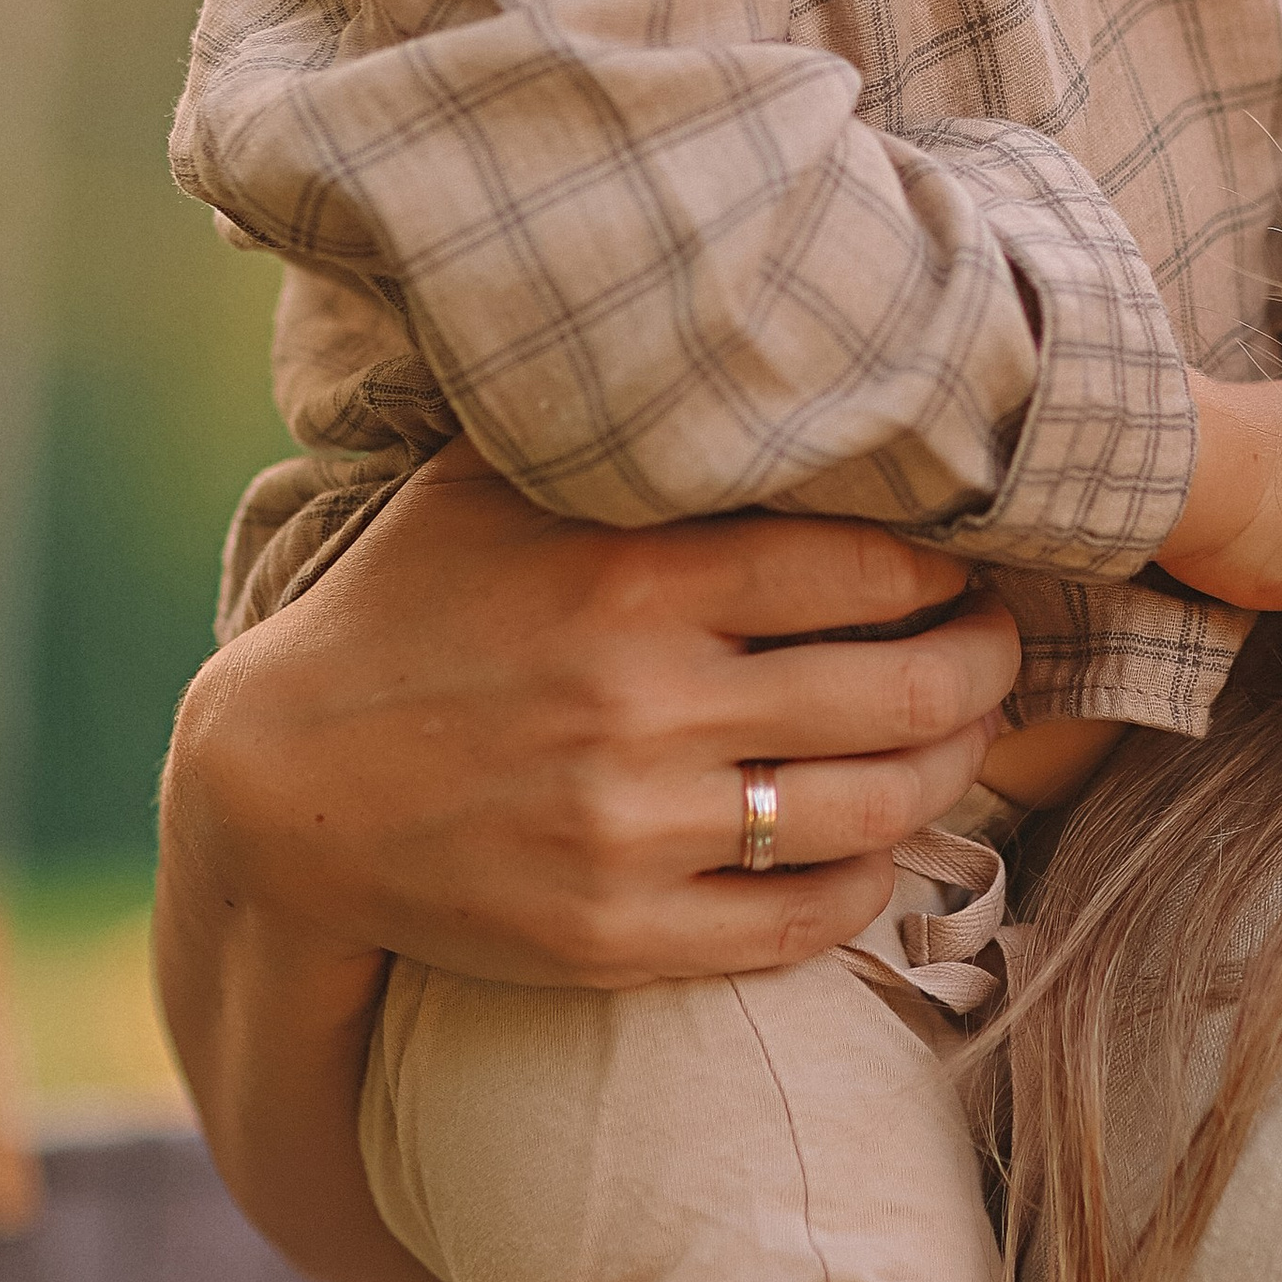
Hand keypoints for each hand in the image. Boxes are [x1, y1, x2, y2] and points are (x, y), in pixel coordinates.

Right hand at [163, 442, 1017, 991]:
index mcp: (632, 575)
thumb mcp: (497, 483)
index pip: (869, 566)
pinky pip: (802, 920)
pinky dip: (872, 880)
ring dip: (953, 771)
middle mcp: (643, 702)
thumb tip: (757, 345)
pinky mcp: (615, 936)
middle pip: (902, 691)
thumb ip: (622, 427)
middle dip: (985, 667)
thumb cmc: (410, 606)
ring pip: (875, 810)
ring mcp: (631, 829)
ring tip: (966, 736)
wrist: (281, 782)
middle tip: (1000, 648)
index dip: (951, 567)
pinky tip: (881, 840)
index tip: (970, 560)